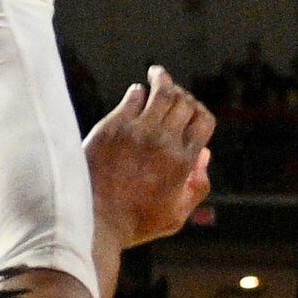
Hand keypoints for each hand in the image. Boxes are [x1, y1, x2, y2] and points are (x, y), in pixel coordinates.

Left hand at [87, 65, 214, 246]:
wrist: (93, 223)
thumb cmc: (134, 224)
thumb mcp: (176, 216)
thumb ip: (198, 187)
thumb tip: (205, 155)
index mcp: (183, 162)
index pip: (204, 121)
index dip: (201, 113)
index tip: (192, 111)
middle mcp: (165, 142)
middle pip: (185, 103)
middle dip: (183, 96)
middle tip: (174, 93)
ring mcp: (139, 131)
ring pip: (162, 92)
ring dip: (164, 80)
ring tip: (158, 74)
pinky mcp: (114, 126)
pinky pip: (133, 96)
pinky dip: (139, 91)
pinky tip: (136, 93)